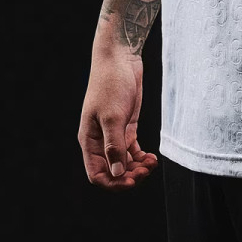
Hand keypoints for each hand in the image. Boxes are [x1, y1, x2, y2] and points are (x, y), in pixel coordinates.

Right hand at [78, 49, 158, 189]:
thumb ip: (114, 146)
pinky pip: (132, 150)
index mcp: (89, 140)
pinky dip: (141, 156)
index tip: (132, 180)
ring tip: (152, 163)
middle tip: (146, 170)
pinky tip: (151, 157)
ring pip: (124, 162)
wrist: (120, 57)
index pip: (97, 174)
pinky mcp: (126, 124)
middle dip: (129, 175)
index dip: (114, 183)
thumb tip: (116, 174)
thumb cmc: (110, 84)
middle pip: (112, 171)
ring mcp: (114, 132)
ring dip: (137, 167)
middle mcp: (100, 140)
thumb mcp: (112, 116)